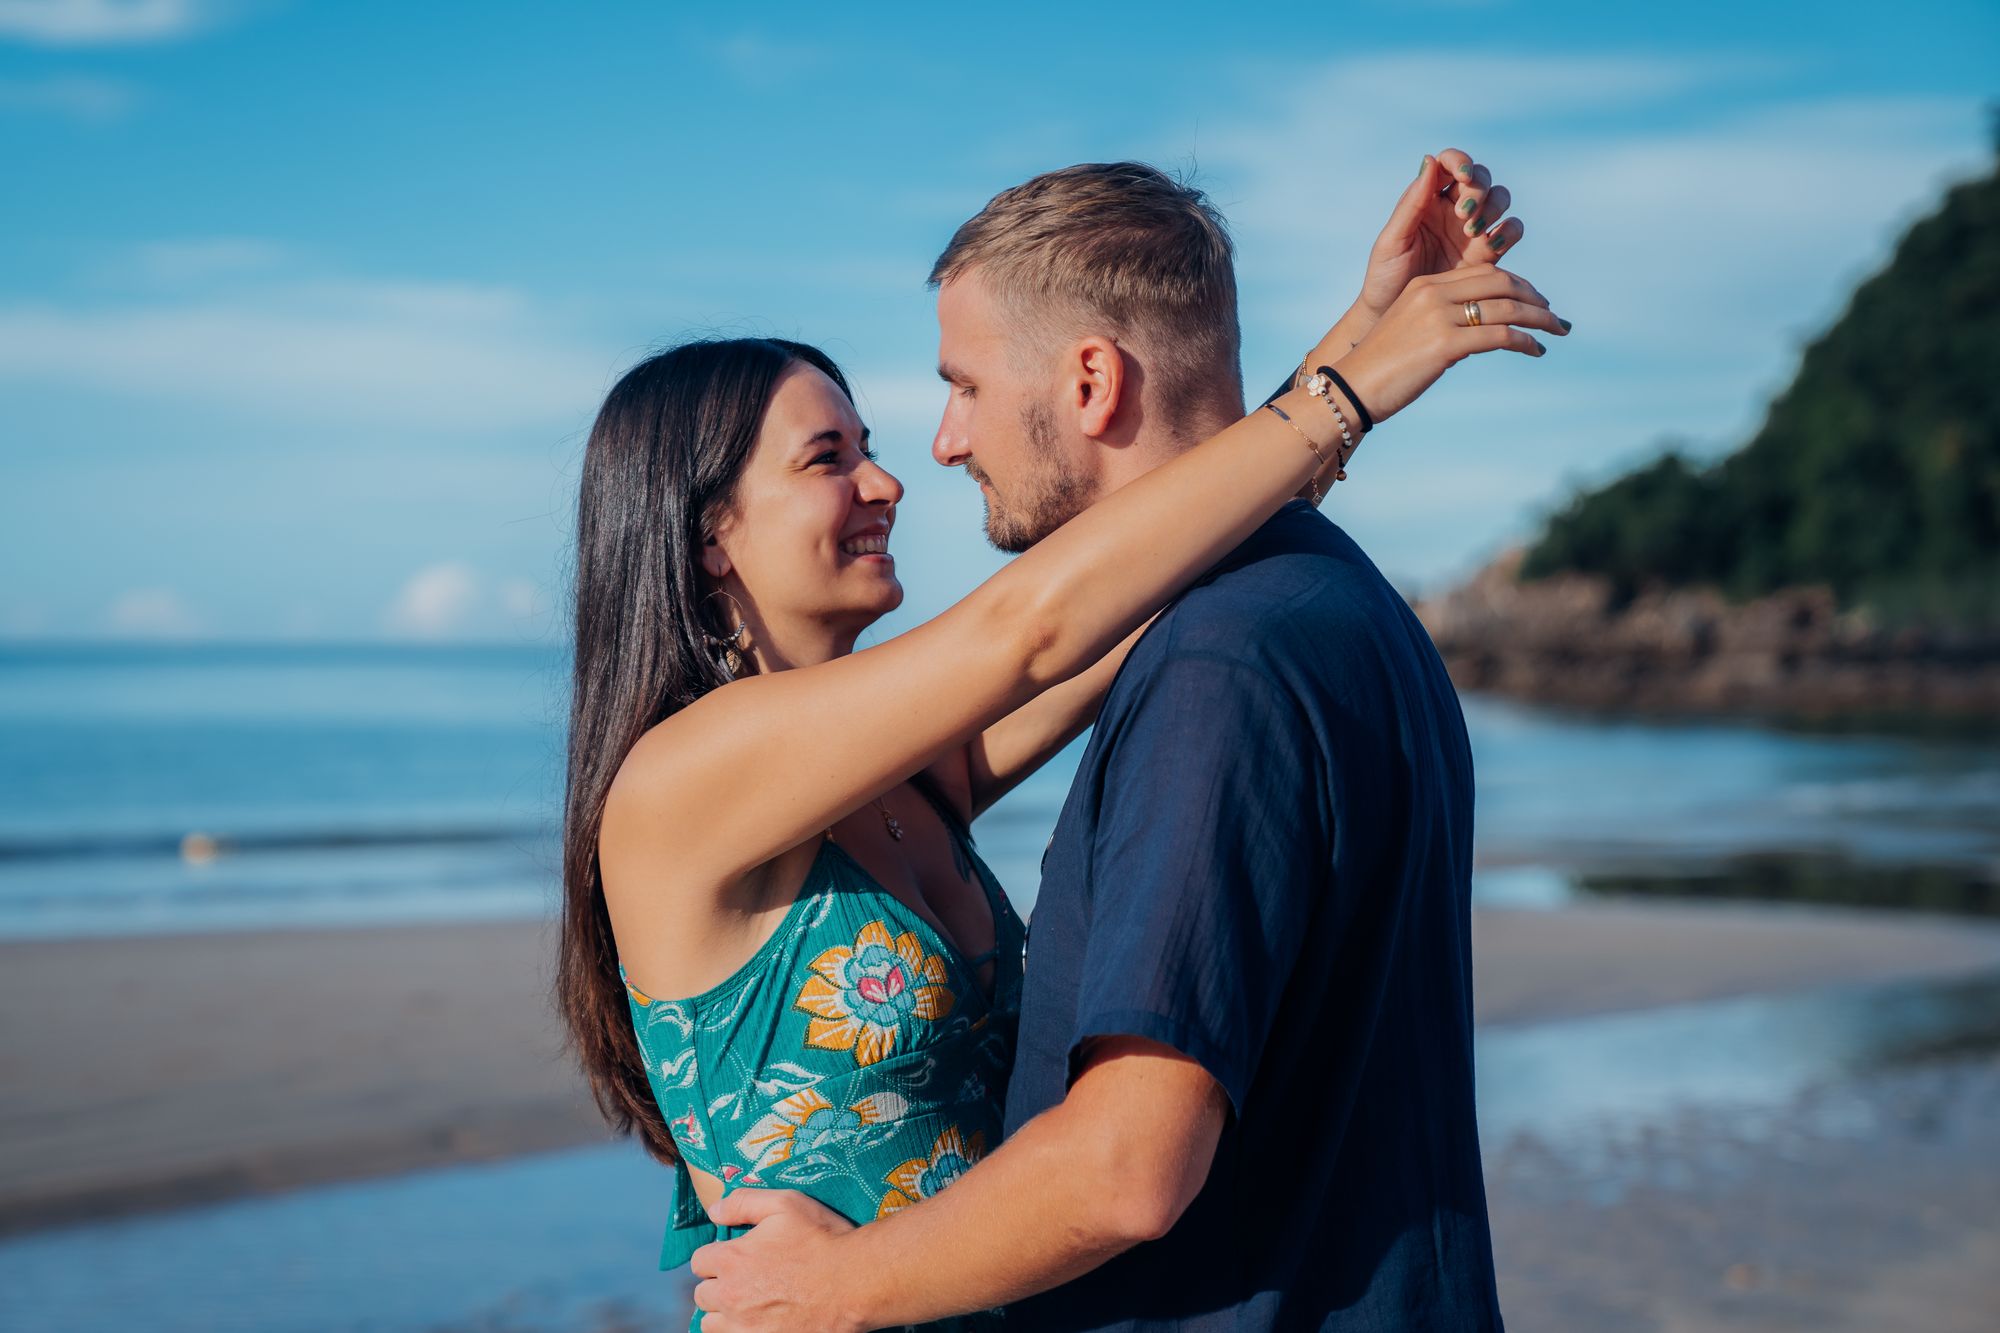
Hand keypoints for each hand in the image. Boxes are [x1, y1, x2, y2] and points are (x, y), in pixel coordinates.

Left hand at [690, 1188, 862, 1332]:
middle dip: (718, 1285)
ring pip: (711, 1324)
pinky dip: (740, 1331)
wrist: (855, 1282)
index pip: (699, 1262)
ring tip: (748, 1304)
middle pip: (702, 1295)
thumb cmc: (822, 1239)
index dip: (717, 1255)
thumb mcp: (785, 1204)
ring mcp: (745, 1327)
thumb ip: (743, 1202)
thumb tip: (713, 1211)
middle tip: (745, 1280)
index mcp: (732, 1260)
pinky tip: (759, 1321)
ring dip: (723, 1314)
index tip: (735, 1255)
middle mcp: (730, 1296)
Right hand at [1331, 264, 1567, 427]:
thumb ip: (1446, 324)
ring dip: (1538, 319)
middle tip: (1553, 317)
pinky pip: (1499, 336)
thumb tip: (1483, 335)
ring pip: (1506, 307)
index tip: (1536, 301)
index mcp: (1425, 286)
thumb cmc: (1381, 370)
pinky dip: (1524, 341)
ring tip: (1555, 331)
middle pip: (1501, 283)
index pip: (1484, 273)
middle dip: (1534, 298)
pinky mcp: (1444, 344)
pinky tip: (1535, 350)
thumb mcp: (1414, 333)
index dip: (1518, 284)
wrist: (1351, 390)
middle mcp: (1433, 294)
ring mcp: (1438, 317)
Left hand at [1356, 149, 1522, 321]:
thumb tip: (1430, 159)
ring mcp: (1473, 230)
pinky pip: (1512, 230)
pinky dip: (1508, 230)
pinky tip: (1491, 244)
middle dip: (1477, 189)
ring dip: (1493, 208)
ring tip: (1471, 232)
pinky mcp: (1489, 254)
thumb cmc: (1385, 278)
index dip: (1460, 162)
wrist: (1397, 317)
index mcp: (1427, 199)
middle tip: (1462, 214)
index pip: (1450, 164)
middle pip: (1480, 178)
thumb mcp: (1393, 241)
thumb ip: (1411, 203)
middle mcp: (1453, 209)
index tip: (1460, 176)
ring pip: (1500, 199)